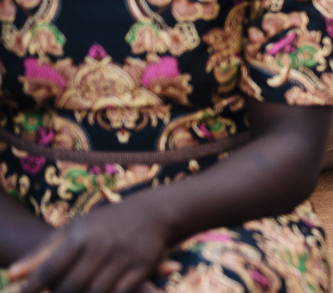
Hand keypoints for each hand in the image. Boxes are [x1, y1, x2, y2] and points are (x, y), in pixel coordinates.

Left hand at [8, 200, 180, 292]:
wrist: (154, 213)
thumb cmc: (104, 224)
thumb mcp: (73, 231)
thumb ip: (43, 252)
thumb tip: (11, 275)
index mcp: (80, 236)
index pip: (49, 268)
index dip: (33, 287)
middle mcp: (101, 246)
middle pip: (71, 285)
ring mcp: (123, 258)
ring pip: (96, 292)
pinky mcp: (142, 267)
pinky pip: (120, 292)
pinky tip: (101, 292)